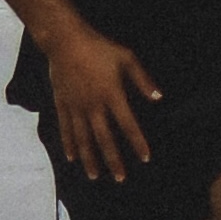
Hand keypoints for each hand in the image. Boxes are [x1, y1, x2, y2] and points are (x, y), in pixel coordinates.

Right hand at [39, 12, 159, 180]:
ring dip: (90, 159)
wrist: (65, 40)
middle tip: (120, 178)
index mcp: (112, 95)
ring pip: (83, 138)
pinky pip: (65, 128)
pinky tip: (72, 158)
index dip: (137, 142)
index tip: (145, 158)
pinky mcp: (62, 103)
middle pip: (104, 139)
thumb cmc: (98, 47)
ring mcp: (76, 106)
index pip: (128, 125)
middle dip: (113, 160)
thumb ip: (142, 80)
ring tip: (95, 176)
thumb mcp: (126, 58)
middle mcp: (93, 106)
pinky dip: (69, 144)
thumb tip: (158, 97)